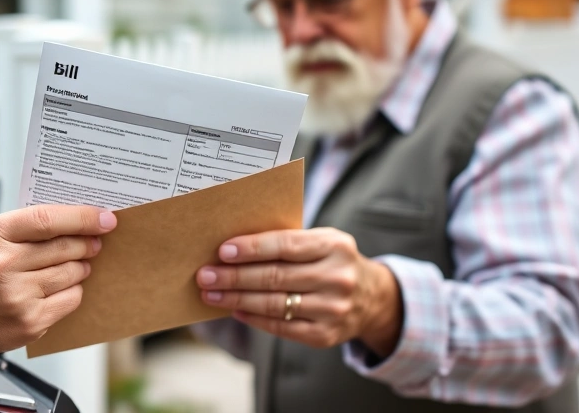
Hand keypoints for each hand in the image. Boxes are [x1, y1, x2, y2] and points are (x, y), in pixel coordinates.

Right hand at [0, 205, 116, 354]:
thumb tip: (71, 219)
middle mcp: (3, 265)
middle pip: (65, 247)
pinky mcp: (29, 321)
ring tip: (76, 264)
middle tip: (95, 242)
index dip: (82, 217)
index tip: (104, 218)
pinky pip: (70, 300)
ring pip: (72, 274)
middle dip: (87, 243)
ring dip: (81, 267)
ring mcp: (17, 296)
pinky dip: (72, 291)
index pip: (48, 220)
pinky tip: (61, 287)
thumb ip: (22, 225)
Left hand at [196, 227, 401, 356]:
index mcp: (335, 246)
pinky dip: (254, 318)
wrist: (373, 298)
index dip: (252, 248)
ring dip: (236, 299)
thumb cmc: (331, 261)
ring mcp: (333, 309)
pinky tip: (235, 310)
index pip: (286, 245)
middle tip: (205, 275)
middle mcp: (337, 278)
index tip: (223, 251)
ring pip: (274, 304)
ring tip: (211, 294)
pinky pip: (282, 327)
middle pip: (275, 277)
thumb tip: (232, 248)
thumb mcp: (322, 242)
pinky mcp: (326, 335)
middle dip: (234, 276)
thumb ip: (288, 242)